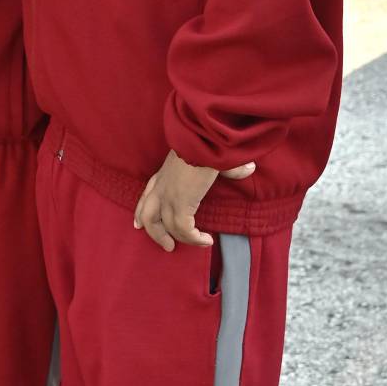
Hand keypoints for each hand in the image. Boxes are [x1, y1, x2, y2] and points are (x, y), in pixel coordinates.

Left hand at [134, 149, 255, 251]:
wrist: (202, 140)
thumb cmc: (207, 143)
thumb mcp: (210, 156)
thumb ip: (226, 167)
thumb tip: (248, 167)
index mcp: (164, 173)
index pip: (147, 194)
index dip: (141, 211)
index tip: (138, 224)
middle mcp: (162, 186)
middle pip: (148, 215)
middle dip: (155, 233)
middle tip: (167, 246)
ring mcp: (169, 196)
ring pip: (166, 226)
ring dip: (177, 239)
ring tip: (192, 245)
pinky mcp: (180, 204)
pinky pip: (184, 230)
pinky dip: (194, 239)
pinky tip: (207, 240)